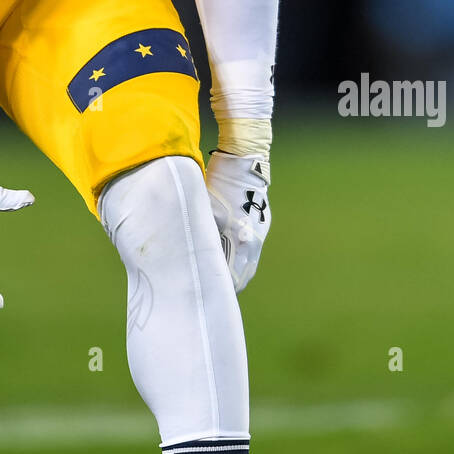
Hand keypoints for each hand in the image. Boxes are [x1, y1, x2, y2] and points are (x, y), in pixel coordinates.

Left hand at [206, 151, 270, 292]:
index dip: (224, 287)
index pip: (236, 276)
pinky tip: (229, 253)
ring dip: (237, 268)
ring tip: (221, 275)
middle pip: (245, 272)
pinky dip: (241, 253)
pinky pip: (252, 245)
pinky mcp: (261, 220)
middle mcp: (255, 237)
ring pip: (250, 259)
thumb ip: (203, 233)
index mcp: (243, 239)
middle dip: (231, 282)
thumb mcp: (207, 210)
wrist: (243, 159)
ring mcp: (260, 228)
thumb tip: (192, 252)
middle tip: (216, 290)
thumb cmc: (219, 183)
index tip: (213, 293)